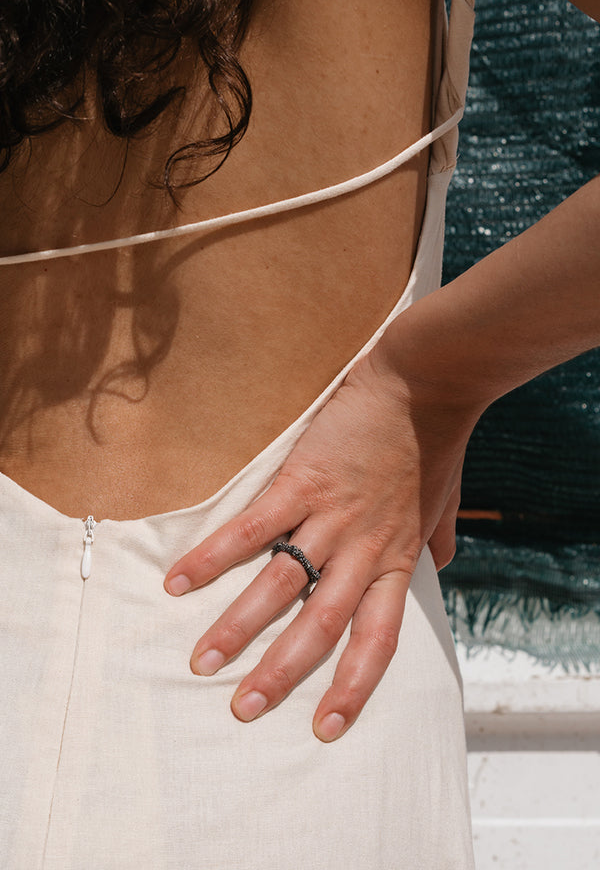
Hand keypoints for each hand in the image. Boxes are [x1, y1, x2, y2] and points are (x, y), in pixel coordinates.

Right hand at [164, 341, 479, 740]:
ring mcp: (330, 517)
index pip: (377, 640)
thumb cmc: (436, 444)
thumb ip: (439, 542)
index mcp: (396, 561)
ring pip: (281, 585)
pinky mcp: (302, 480)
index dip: (353, 688)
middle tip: (243, 708)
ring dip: (238, 626)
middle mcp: (363, 550)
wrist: (427, 384)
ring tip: (202, 661)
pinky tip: (179, 580)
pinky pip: (253, 528)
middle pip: (319, 624)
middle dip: (280, 672)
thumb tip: (442, 564)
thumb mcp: (444, 504)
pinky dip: (214, 555)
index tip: (325, 728)